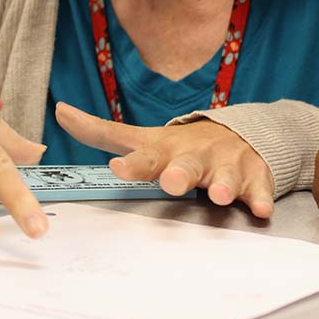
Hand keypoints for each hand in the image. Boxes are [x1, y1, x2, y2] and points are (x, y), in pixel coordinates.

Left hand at [54, 103, 274, 218]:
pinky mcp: (254, 178)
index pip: (146, 156)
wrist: (241, 137)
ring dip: (223, 184)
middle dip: (180, 173)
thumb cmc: (182, 147)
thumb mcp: (145, 139)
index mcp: (168, 151)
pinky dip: (260, 198)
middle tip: (172, 182)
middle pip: (187, 165)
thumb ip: (101, 132)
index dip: (134, 163)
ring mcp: (227, 166)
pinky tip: (260, 208)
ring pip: (226, 175)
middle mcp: (197, 156)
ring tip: (220, 195)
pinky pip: (259, 189)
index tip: (120, 168)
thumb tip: (58, 110)